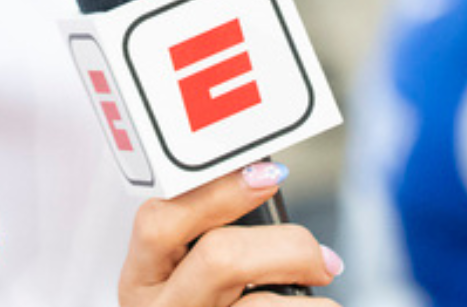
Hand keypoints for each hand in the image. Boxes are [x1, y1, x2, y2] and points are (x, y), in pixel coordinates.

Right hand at [118, 162, 343, 306]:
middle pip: (220, 258)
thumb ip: (211, 236)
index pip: (160, 221)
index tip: (269, 174)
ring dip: (312, 303)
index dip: (218, 192)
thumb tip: (268, 183)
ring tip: (324, 302)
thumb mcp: (190, 277)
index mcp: (142, 281)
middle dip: (286, 247)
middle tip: (321, 258)